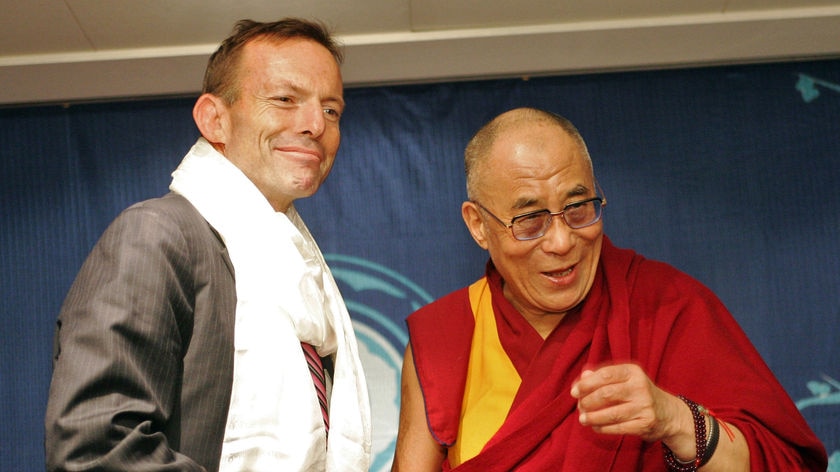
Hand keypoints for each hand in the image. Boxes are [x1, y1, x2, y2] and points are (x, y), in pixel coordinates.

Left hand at [570, 364, 688, 444]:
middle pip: (606, 394)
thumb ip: (603, 376)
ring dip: (593, 417)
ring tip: (583, 419)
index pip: (605, 375)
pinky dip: (603, 428)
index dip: (586, 384)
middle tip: (579, 406)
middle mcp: (640, 387)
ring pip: (611, 413)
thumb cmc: (638, 393)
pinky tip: (595, 426)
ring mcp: (644, 406)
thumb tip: (583, 377)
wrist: (668, 413)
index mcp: (633, 372)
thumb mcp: (625, 379)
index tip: (574, 391)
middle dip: (588, 401)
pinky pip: (619, 427)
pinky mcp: (645, 424)